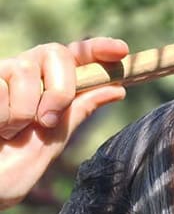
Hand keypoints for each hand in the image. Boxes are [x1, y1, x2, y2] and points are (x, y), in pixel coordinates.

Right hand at [0, 38, 127, 209]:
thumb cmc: (14, 165)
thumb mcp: (54, 137)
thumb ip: (79, 109)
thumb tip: (117, 89)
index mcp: (47, 84)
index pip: (74, 55)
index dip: (97, 49)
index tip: (121, 51)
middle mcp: (23, 73)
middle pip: (56, 53)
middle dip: (61, 90)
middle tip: (47, 122)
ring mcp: (0, 75)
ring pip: (26, 72)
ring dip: (23, 113)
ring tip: (7, 132)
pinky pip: (0, 88)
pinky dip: (1, 117)